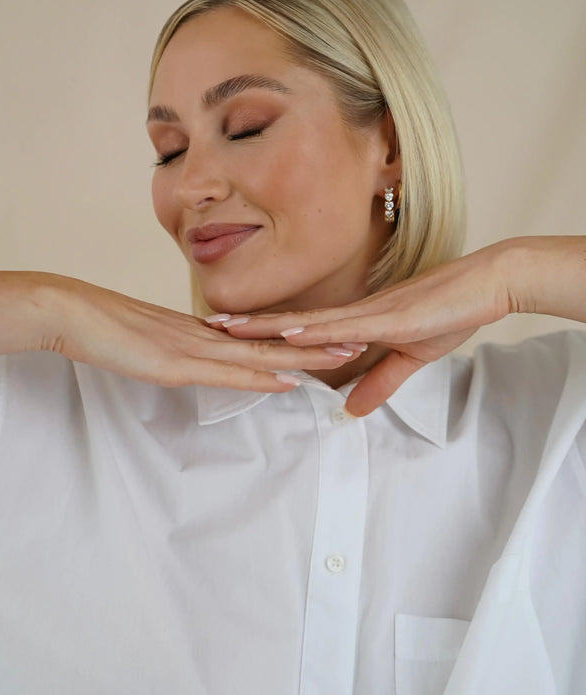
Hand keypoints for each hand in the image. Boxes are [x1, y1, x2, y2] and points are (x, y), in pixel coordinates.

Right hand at [33, 273, 363, 390]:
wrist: (72, 313)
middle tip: (360, 340)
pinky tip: (287, 378)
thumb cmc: (103, 328)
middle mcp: (206, 336)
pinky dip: (261, 376)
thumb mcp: (149, 344)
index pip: (259, 337)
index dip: (295, 338)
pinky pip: (228, 371)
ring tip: (342, 355)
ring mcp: (194, 347)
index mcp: (201, 332)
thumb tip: (196, 361)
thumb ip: (176, 351)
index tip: (328, 337)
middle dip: (317, 343)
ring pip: (261, 354)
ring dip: (303, 356)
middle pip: (273, 340)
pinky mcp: (177, 362)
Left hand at [214, 243, 515, 414]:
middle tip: (206, 326)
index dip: (265, 330)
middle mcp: (353, 312)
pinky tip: (287, 332)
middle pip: (291, 320)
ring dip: (267, 325)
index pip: (301, 327)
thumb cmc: (451, 313)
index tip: (230, 333)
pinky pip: (344, 325)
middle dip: (249, 326)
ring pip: (307, 321)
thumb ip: (378, 383)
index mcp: (356, 321)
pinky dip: (314, 330)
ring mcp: (368, 312)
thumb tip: (349, 410)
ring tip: (228, 328)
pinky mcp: (388, 318)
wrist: (486, 284)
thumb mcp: (410, 358)